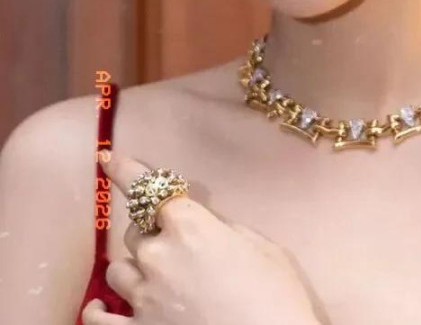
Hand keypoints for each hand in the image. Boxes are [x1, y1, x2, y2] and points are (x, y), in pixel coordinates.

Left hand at [81, 149, 326, 324]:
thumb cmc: (276, 297)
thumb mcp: (260, 248)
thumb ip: (224, 230)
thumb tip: (207, 229)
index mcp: (191, 225)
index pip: (148, 187)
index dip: (125, 170)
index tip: (108, 158)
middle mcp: (159, 256)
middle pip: (136, 230)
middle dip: (151, 231)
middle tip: (173, 242)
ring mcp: (144, 298)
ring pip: (118, 269)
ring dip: (133, 267)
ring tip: (152, 276)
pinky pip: (99, 318)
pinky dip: (97, 310)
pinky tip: (100, 307)